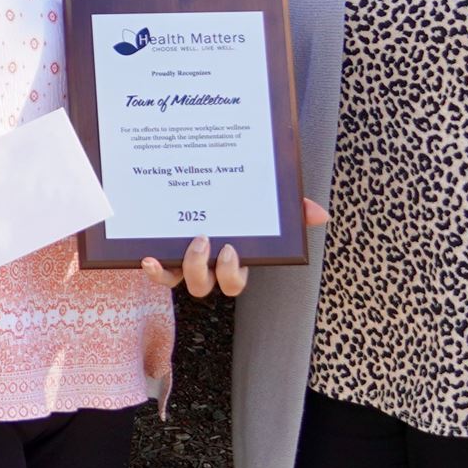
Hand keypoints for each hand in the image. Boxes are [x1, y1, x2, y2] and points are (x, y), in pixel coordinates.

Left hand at [141, 198, 327, 298]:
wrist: (183, 181)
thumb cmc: (231, 200)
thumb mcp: (261, 201)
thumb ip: (290, 208)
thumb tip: (320, 213)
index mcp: (230, 257)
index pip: (234, 281)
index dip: (233, 274)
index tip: (232, 250)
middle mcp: (205, 264)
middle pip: (206, 286)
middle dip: (208, 270)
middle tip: (212, 243)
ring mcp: (180, 261)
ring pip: (180, 282)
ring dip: (185, 268)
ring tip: (190, 242)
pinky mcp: (159, 254)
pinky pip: (156, 273)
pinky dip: (153, 270)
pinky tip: (147, 257)